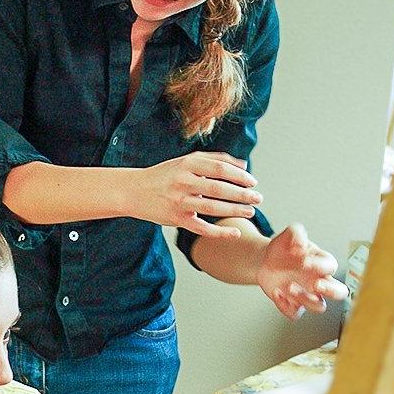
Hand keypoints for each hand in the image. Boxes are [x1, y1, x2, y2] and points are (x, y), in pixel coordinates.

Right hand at [135, 151, 262, 239]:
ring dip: (235, 210)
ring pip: (212, 207)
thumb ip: (215, 159)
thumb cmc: (165, 175)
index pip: (219, 168)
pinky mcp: (176, 219)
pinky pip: (201, 228)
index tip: (253, 182)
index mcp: (187, 164)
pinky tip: (234, 233)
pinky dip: (219, 232)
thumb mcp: (186, 161)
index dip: (239, 175)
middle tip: (258, 198)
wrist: (134, 191)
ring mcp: (179, 201)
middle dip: (242, 194)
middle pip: (218, 188)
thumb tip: (244, 165)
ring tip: (250, 211)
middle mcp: (183, 181)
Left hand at [258, 223, 347, 319]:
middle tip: (314, 284)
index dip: (319, 265)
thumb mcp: (290, 233)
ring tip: (288, 286)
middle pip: (341, 293)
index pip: (331, 267)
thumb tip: (301, 246)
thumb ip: (297, 233)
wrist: (265, 260)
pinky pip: (295, 314)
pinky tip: (276, 293)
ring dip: (306, 299)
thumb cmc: (283, 247)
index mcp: (322, 263)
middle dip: (331, 291)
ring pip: (319, 307)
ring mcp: (308, 295)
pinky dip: (286, 307)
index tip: (303, 260)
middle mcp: (319, 281)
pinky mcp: (293, 304)